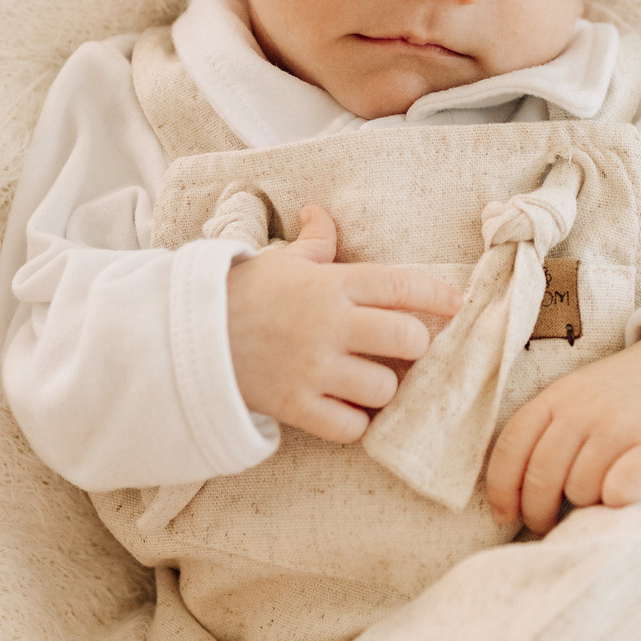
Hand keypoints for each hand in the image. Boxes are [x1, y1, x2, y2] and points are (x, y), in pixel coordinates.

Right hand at [226, 205, 460, 442]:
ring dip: (385, 388)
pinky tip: (348, 410)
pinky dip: (355, 423)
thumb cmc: (240, 294)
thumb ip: (314, 242)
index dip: (437, 295)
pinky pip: (350, 427)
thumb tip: (321, 213)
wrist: (184, 334)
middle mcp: (328, 326)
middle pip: (407, 340)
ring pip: (385, 388)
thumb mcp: (279, 260)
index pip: (401, 285)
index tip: (456, 304)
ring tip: (372, 382)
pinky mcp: (296, 406)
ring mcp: (313, 370)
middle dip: (415, 345)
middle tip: (403, 347)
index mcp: (329, 285)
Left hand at [486, 324, 640, 532]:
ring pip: (581, 490)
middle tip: (548, 523)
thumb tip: (507, 504)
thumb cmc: (617, 399)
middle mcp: (584, 409)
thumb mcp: (572, 400)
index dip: (502, 489)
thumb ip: (541, 436)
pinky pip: (621, 490)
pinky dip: (616, 501)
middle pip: (542, 478)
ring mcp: (621, 425)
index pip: (512, 448)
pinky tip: (621, 497)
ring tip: (596, 495)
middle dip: (539, 512)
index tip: (505, 516)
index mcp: (555, 398)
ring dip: (584, 505)